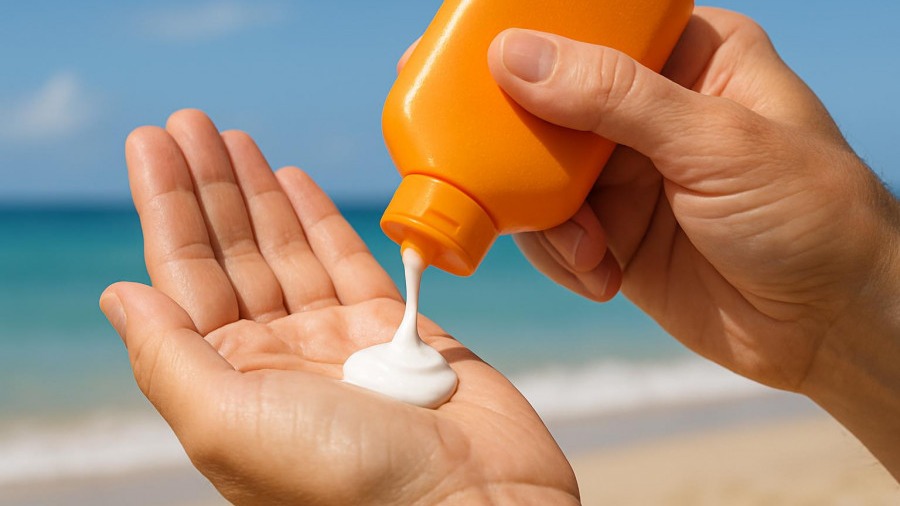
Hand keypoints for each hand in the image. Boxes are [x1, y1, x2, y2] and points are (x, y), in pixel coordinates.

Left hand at [100, 110, 577, 504]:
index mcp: (230, 383)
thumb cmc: (350, 482)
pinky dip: (320, 218)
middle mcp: (277, 359)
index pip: (184, 277)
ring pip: (287, 249)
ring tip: (234, 137)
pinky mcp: (393, 327)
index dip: (165, 207)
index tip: (151, 142)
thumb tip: (118, 295)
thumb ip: (169, 358)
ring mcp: (336, 341)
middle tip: (190, 120)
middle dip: (208, 186)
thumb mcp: (231, 424)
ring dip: (258, 192)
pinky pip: (347, 259)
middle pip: (232, 252)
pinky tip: (294, 178)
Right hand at [485, 7, 899, 476]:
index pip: (591, 30)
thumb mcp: (715, 142)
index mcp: (686, 59)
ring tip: (585, 248)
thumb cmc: (807, 213)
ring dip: (545, 217)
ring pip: (539, 176)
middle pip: (548, 104)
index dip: (530, 38)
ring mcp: (626, 176)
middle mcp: (647, 112)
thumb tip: (515, 56)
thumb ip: (614, 99)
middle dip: (517, 139)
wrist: (831, 325)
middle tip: (476, 155)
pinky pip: (553, 234)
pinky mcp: (612, 235)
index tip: (474, 59)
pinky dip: (563, 257)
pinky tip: (601, 275)